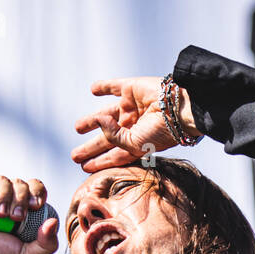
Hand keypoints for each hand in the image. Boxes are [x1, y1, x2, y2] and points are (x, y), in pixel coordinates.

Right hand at [0, 175, 58, 253]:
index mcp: (24, 208)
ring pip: (4, 181)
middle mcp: (9, 197)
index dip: (37, 193)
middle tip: (15, 217)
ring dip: (4, 198)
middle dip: (21, 199)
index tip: (35, 205)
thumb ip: (46, 245)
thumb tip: (54, 223)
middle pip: (22, 184)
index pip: (36, 189)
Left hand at [71, 77, 197, 172]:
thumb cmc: (162, 132)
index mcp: (136, 143)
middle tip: (75, 155)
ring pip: (106, 114)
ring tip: (78, 127)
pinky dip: (104, 87)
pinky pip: (114, 86)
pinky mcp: (132, 88)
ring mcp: (132, 107)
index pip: (113, 154)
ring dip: (91, 121)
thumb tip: (97, 122)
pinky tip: (94, 90)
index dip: (99, 161)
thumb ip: (113, 137)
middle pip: (106, 138)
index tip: (84, 166)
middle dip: (91, 147)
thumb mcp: (135, 144)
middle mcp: (133, 126)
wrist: (179, 108)